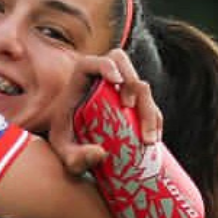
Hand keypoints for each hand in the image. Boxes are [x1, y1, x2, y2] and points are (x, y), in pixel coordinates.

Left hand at [48, 49, 161, 175]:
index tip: (117, 82)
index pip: (93, 62)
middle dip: (131, 84)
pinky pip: (150, 104)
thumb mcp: (62, 150)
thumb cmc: (63, 139)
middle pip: (125, 68)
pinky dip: (155, 120)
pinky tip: (152, 140)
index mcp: (80, 80)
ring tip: (147, 140)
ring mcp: (120, 89)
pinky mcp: (133, 102)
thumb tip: (101, 154)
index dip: (107, 65)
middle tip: (129, 108)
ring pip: (142, 87)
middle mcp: (102, 79)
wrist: (71, 142)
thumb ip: (74, 155)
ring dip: (149, 109)